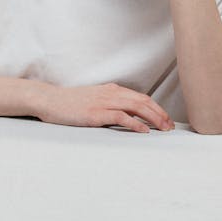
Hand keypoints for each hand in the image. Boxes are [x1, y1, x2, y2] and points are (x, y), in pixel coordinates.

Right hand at [36, 82, 174, 133]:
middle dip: (160, 114)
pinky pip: (121, 117)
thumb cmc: (71, 103)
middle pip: (143, 101)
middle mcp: (111, 93)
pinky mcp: (97, 113)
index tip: (166, 120)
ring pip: (136, 107)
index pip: (141, 97)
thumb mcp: (95, 99)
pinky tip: (143, 131)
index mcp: (112, 90)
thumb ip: (110, 104)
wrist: (51, 100)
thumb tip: (127, 117)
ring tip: (163, 129)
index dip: (156, 108)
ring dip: (153, 118)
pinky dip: (135, 124)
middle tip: (170, 127)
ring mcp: (104, 102)